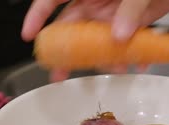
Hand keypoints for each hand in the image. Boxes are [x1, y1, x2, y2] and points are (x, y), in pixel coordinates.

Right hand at [21, 0, 168, 81]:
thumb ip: (129, 9)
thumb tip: (118, 37)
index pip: (54, 0)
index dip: (38, 16)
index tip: (30, 35)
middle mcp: (95, 3)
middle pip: (72, 29)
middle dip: (65, 52)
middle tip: (59, 73)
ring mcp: (113, 16)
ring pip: (98, 43)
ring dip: (103, 59)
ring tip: (115, 69)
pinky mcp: (132, 25)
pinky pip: (125, 46)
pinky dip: (131, 57)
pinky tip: (138, 63)